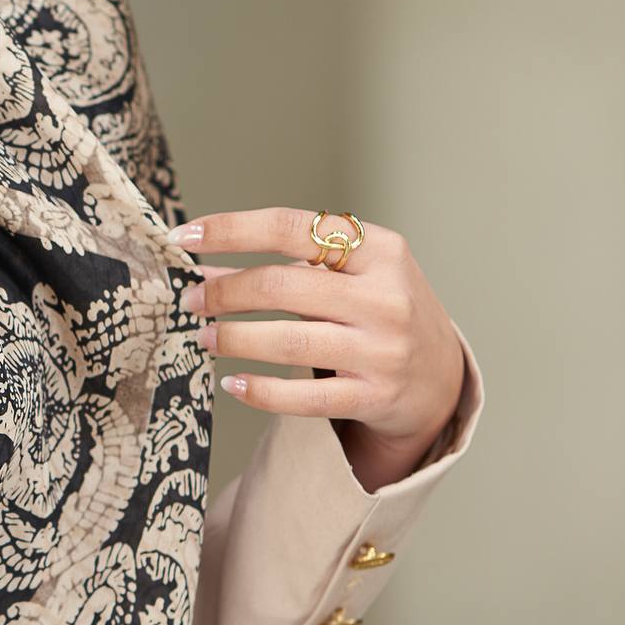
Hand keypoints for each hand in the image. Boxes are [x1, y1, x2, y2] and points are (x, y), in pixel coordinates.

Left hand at [168, 205, 466, 492]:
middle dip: (225, 292)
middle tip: (191, 300)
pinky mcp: (374, 396)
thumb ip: (285, 268)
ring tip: (204, 337)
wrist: (441, 376)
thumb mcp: (347, 276)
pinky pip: (303, 397)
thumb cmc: (380, 312)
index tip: (183, 237)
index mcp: (379, 250)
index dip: (230, 229)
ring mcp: (383, 349)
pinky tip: (233, 383)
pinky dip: (260, 390)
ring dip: (233, 339)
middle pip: (282, 285)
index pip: (290, 227)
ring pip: (288, 342)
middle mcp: (386, 296)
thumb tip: (202, 272)